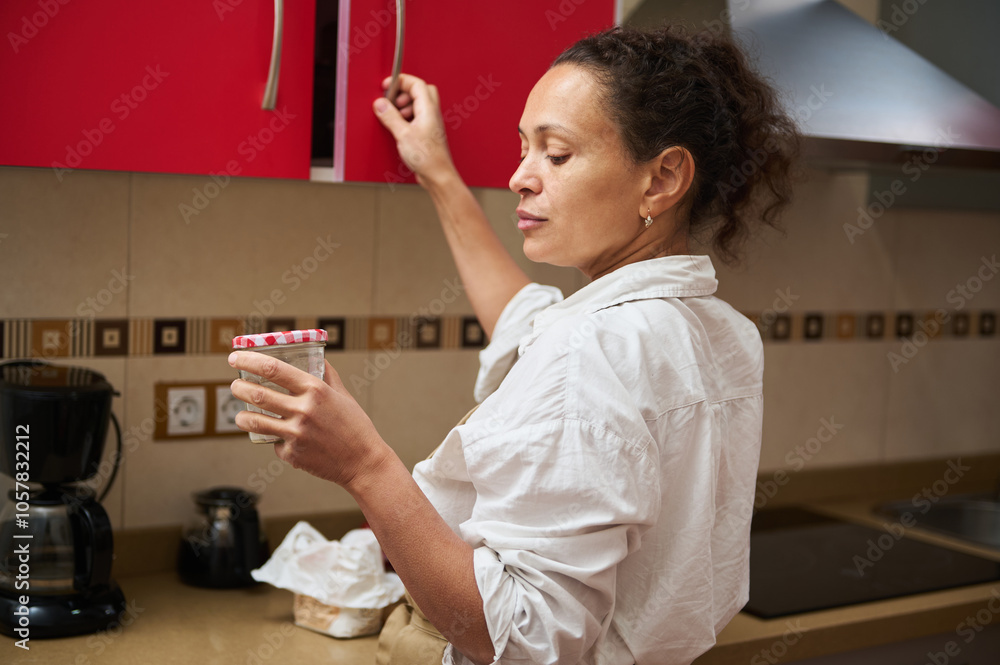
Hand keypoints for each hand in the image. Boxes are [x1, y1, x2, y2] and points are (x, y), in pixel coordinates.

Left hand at [228, 353, 391, 490]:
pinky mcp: (292, 454)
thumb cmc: (355, 426)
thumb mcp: (343, 395)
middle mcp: (303, 409)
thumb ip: (326, 375)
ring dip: (241, 416)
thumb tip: (315, 357)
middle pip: (257, 394)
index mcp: (315, 390)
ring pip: (254, 421)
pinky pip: (274, 443)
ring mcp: (296, 434)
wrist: (363, 461)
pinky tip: (281, 439)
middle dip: (239, 387)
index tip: (235, 357)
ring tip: (241, 415)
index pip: (273, 368)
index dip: (248, 360)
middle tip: (236, 386)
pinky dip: (273, 440)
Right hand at [373, 73, 457, 186]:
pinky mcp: (427, 133)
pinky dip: (406, 117)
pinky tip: (399, 127)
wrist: (438, 176)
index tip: (386, 86)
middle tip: (391, 100)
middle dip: (403, 92)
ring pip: (418, 104)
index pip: (416, 84)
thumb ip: (390, 117)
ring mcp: (430, 123)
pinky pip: (417, 117)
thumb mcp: (403, 134)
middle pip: (420, 91)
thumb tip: (380, 104)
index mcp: (428, 109)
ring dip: (404, 106)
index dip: (400, 81)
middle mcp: (432, 114)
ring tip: (394, 115)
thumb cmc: (428, 158)